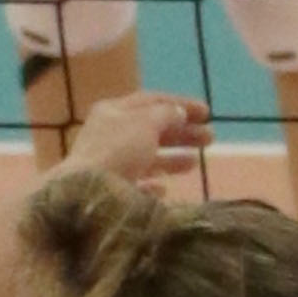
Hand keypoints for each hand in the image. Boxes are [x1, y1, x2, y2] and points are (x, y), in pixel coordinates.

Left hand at [61, 87, 211, 196]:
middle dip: (182, 132)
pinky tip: (165, 188)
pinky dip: (152, 184)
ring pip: (145, 156)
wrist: (85, 196)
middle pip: (151, 129)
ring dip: (172, 158)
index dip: (181, 104)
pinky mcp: (109, 191)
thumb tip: (178, 113)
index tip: (208, 113)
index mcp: (114, 111)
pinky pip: (135, 183)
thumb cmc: (118, 151)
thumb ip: (166, 115)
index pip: (152, 100)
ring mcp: (108, 163)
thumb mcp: (146, 123)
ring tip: (195, 163)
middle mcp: (109, 134)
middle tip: (211, 138)